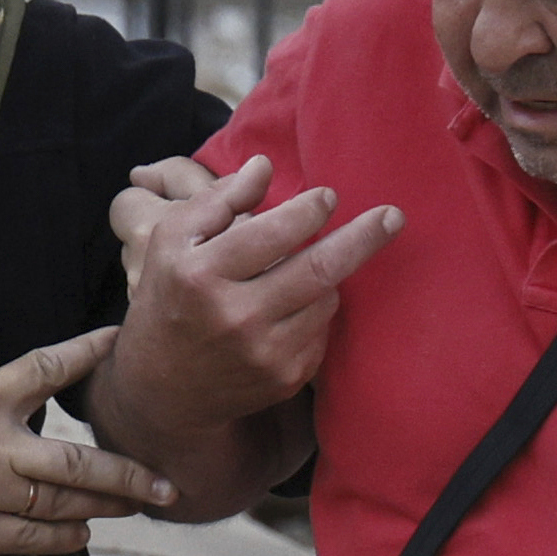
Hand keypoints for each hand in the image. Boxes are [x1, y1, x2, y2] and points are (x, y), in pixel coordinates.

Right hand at [0, 329, 168, 555]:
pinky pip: (31, 538)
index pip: (46, 370)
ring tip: (137, 508)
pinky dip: (63, 536)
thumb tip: (5, 411)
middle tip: (166, 484)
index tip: (117, 340)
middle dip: (128, 475)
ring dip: (104, 508)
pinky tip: (84, 536)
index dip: (86, 353)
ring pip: (62, 504)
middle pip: (78, 462)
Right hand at [108, 154, 403, 430]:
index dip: (310, 210)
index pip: (274, 233)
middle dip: (364, 237)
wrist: (163, 388)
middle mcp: (235, 318)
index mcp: (202, 275)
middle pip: (320, 269)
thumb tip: (265, 167)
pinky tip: (294, 307)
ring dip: (328, 275)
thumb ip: (218, 200)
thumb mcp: (170, 241)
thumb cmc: (169, 297)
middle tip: (393, 215)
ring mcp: (263, 354)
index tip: (328, 196)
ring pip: (326, 299)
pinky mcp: (284, 380)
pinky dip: (317, 311)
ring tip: (306, 268)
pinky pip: (322, 331)